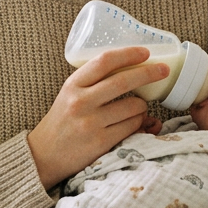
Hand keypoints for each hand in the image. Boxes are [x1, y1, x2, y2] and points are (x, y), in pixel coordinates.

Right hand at [29, 47, 168, 188]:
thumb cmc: (62, 121)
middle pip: (123, 81)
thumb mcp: (70, 94)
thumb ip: (94, 82)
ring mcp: (91, 123)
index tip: (145, 52)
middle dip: (149, 73)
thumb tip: (134, 72)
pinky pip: (131, 126)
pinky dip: (138, 122)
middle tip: (164, 70)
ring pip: (133, 106)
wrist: (44, 156)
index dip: (128, 54)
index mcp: (73, 85)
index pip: (104, 61)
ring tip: (139, 106)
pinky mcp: (100, 142)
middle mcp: (81, 102)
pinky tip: (134, 122)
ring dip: (143, 105)